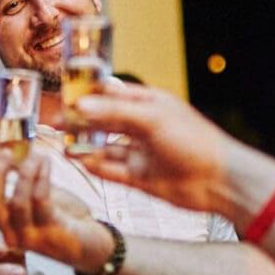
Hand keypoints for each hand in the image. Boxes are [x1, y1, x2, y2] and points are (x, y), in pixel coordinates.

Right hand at [0, 150, 111, 271]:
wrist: (91, 243)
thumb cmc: (64, 217)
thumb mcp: (39, 194)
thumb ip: (24, 178)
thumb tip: (14, 151)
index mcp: (5, 222)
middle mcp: (12, 233)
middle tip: (6, 152)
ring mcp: (30, 237)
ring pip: (17, 202)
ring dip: (25, 173)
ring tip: (36, 156)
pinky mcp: (51, 234)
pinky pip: (41, 202)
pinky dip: (41, 178)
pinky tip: (46, 164)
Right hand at [71, 83, 229, 212]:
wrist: (218, 181)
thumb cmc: (194, 141)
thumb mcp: (152, 119)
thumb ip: (115, 113)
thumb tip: (82, 106)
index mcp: (148, 104)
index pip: (111, 94)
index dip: (88, 94)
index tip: (65, 95)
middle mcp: (142, 127)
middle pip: (104, 121)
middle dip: (80, 121)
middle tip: (56, 122)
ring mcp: (140, 152)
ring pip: (105, 147)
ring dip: (85, 145)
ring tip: (63, 145)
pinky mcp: (140, 177)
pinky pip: (112, 170)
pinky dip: (97, 166)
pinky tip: (82, 161)